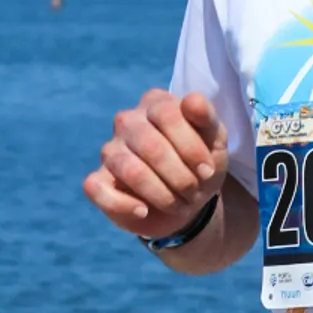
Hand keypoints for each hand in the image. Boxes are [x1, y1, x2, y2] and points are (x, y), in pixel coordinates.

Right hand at [85, 89, 228, 240]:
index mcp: (156, 103)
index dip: (191, 148)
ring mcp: (110, 150)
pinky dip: (124, 205)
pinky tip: (143, 211)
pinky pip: (97, 189)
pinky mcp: (98, 180)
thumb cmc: (200, 165)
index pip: (168, 115)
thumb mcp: (215, 142)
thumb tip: (193, 101)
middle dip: (180, 177)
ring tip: (177, 204)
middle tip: (194, 192)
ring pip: (130, 170)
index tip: (208, 171)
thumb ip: (207, 119)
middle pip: (151, 146)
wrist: (188, 202)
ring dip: (161, 195)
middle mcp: (127, 121)